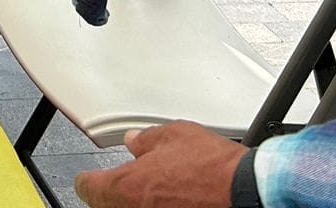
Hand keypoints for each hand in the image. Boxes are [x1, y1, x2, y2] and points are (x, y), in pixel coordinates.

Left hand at [75, 122, 245, 207]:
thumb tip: (134, 141)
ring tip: (151, 189)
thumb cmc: (215, 167)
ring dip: (135, 202)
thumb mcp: (175, 135)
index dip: (88, 179)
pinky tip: (170, 200)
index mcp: (128, 186)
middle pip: (106, 206)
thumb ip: (146, 139)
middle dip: (111, 194)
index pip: (88, 188)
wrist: (248, 192)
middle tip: (122, 183)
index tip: (88, 177)